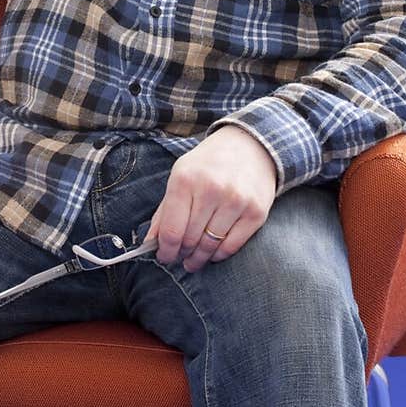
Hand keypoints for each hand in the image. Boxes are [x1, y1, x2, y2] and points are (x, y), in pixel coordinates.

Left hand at [143, 126, 278, 272]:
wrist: (250, 146)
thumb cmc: (209, 163)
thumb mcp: (181, 176)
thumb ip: (165, 210)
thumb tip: (150, 243)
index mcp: (185, 180)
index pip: (171, 230)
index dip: (165, 251)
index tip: (164, 257)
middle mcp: (211, 190)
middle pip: (190, 240)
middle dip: (182, 254)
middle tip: (180, 258)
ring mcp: (236, 202)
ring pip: (211, 246)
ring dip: (199, 258)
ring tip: (194, 260)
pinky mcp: (255, 212)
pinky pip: (232, 246)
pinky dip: (219, 254)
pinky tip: (213, 252)